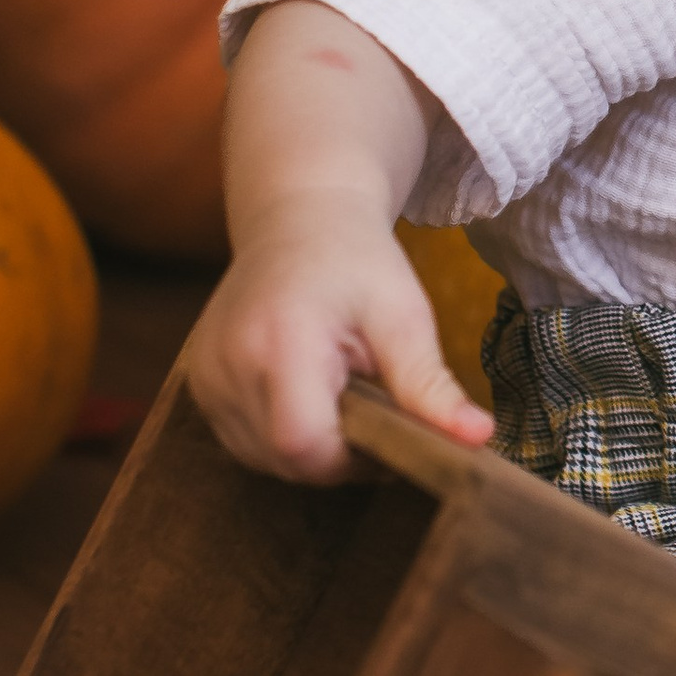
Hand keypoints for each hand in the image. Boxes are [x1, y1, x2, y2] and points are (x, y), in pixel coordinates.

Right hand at [193, 0, 496, 479]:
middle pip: (283, 459)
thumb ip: (430, 387)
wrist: (298, 216)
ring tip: (338, 392)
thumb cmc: (358, 261)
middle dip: (336, 455)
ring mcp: (204, 375)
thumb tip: (479, 439)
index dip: (351, 460)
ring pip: (259, 458)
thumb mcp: (404, 318)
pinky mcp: (197, 382)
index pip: (304, 445)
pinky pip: (240, 439)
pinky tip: (306, 393)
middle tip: (371, 408)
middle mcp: (227, 363)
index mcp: (279, 343)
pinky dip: (277, 433)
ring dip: (307, 446)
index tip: (387, 430)